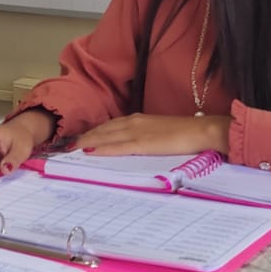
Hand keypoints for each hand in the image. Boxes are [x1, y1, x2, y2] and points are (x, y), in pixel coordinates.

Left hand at [73, 113, 227, 156]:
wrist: (203, 131)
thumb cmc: (186, 134)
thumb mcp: (160, 135)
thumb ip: (145, 139)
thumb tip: (135, 148)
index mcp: (139, 120)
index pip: (110, 126)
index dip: (93, 133)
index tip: (79, 139)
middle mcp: (134, 122)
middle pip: (103, 129)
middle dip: (85, 137)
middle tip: (67, 146)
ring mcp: (138, 132)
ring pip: (106, 136)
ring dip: (88, 141)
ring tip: (72, 148)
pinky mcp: (143, 143)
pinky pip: (117, 146)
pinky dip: (101, 148)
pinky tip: (89, 151)